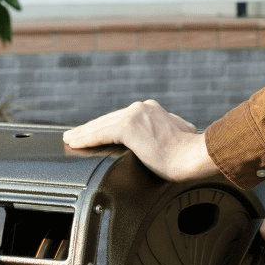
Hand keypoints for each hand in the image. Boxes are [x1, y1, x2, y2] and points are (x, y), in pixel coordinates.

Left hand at [62, 100, 218, 182]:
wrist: (194, 156)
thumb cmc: (189, 154)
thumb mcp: (179, 137)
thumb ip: (168, 133)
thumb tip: (170, 141)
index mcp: (153, 109)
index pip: (122, 117)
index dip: (106, 125)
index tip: (97, 132)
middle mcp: (142, 108)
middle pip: (109, 119)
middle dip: (91, 128)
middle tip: (75, 135)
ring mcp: (135, 115)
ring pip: (101, 125)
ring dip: (83, 133)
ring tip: (70, 139)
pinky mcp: (129, 126)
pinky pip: (100, 133)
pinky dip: (85, 138)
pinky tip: (74, 142)